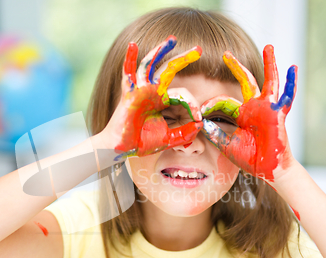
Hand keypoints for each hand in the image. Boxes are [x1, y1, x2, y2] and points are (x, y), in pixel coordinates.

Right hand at [101, 35, 202, 160]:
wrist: (124, 149)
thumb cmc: (142, 143)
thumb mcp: (169, 138)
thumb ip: (185, 133)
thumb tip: (201, 125)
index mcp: (162, 101)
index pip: (182, 94)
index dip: (192, 104)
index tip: (199, 117)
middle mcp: (152, 92)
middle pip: (169, 69)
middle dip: (184, 58)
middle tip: (199, 49)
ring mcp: (140, 90)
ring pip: (150, 64)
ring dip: (160, 51)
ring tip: (172, 40)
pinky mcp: (130, 93)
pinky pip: (128, 73)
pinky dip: (130, 59)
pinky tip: (133, 45)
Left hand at [200, 45, 297, 181]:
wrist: (267, 169)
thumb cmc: (250, 158)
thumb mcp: (227, 145)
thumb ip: (215, 134)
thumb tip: (201, 123)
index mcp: (240, 114)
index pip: (223, 101)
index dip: (210, 104)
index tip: (200, 111)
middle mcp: (254, 107)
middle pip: (244, 81)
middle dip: (236, 67)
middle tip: (226, 53)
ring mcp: (267, 108)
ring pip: (268, 81)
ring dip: (269, 63)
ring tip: (269, 46)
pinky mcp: (277, 114)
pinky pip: (286, 96)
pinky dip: (290, 83)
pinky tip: (293, 68)